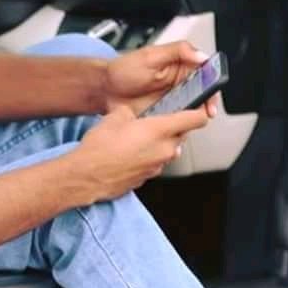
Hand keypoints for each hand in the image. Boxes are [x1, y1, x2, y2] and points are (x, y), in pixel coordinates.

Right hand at [73, 105, 209, 201]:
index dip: (200, 112)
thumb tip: (132, 114)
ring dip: (160, 143)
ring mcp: (157, 166)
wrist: (87, 176)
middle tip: (158, 120)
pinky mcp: (147, 178)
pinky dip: (149, 156)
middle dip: (174, 127)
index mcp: (160, 130)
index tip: (201, 109)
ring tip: (139, 138)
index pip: (195, 120)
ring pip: (168, 150)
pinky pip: (155, 163)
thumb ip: (131, 112)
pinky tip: (131, 153)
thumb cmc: (100, 147)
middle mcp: (164, 150)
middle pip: (182, 135)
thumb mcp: (115, 116)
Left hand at [101, 41, 217, 116]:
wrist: (104, 90)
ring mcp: (171, 102)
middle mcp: (179, 85)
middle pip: (203, 95)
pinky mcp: (163, 116)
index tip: (212, 92)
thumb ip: (177, 52)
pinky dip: (179, 127)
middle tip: (205, 112)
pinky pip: (177, 122)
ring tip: (190, 121)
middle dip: (206, 104)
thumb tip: (201, 55)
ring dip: (193, 117)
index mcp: (179, 67)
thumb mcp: (150, 55)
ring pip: (191, 111)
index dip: (212, 84)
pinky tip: (177, 128)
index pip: (204, 74)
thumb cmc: (123, 70)